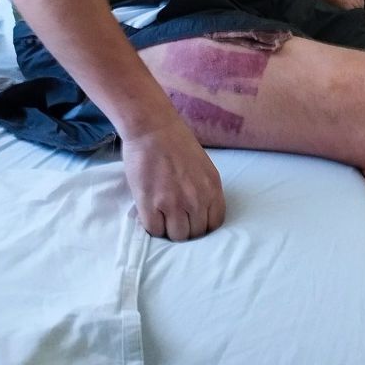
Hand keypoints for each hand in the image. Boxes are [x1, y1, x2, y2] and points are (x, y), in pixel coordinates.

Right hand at [121, 114, 225, 240]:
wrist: (152, 128)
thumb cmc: (176, 142)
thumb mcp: (203, 167)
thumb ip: (204, 190)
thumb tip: (198, 213)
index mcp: (213, 188)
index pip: (214, 224)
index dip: (203, 225)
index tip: (193, 221)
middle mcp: (197, 199)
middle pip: (195, 233)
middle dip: (185, 228)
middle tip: (174, 218)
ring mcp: (174, 204)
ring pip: (176, 236)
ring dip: (169, 230)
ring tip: (162, 217)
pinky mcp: (151, 205)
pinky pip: (155, 230)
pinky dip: (152, 226)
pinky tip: (150, 213)